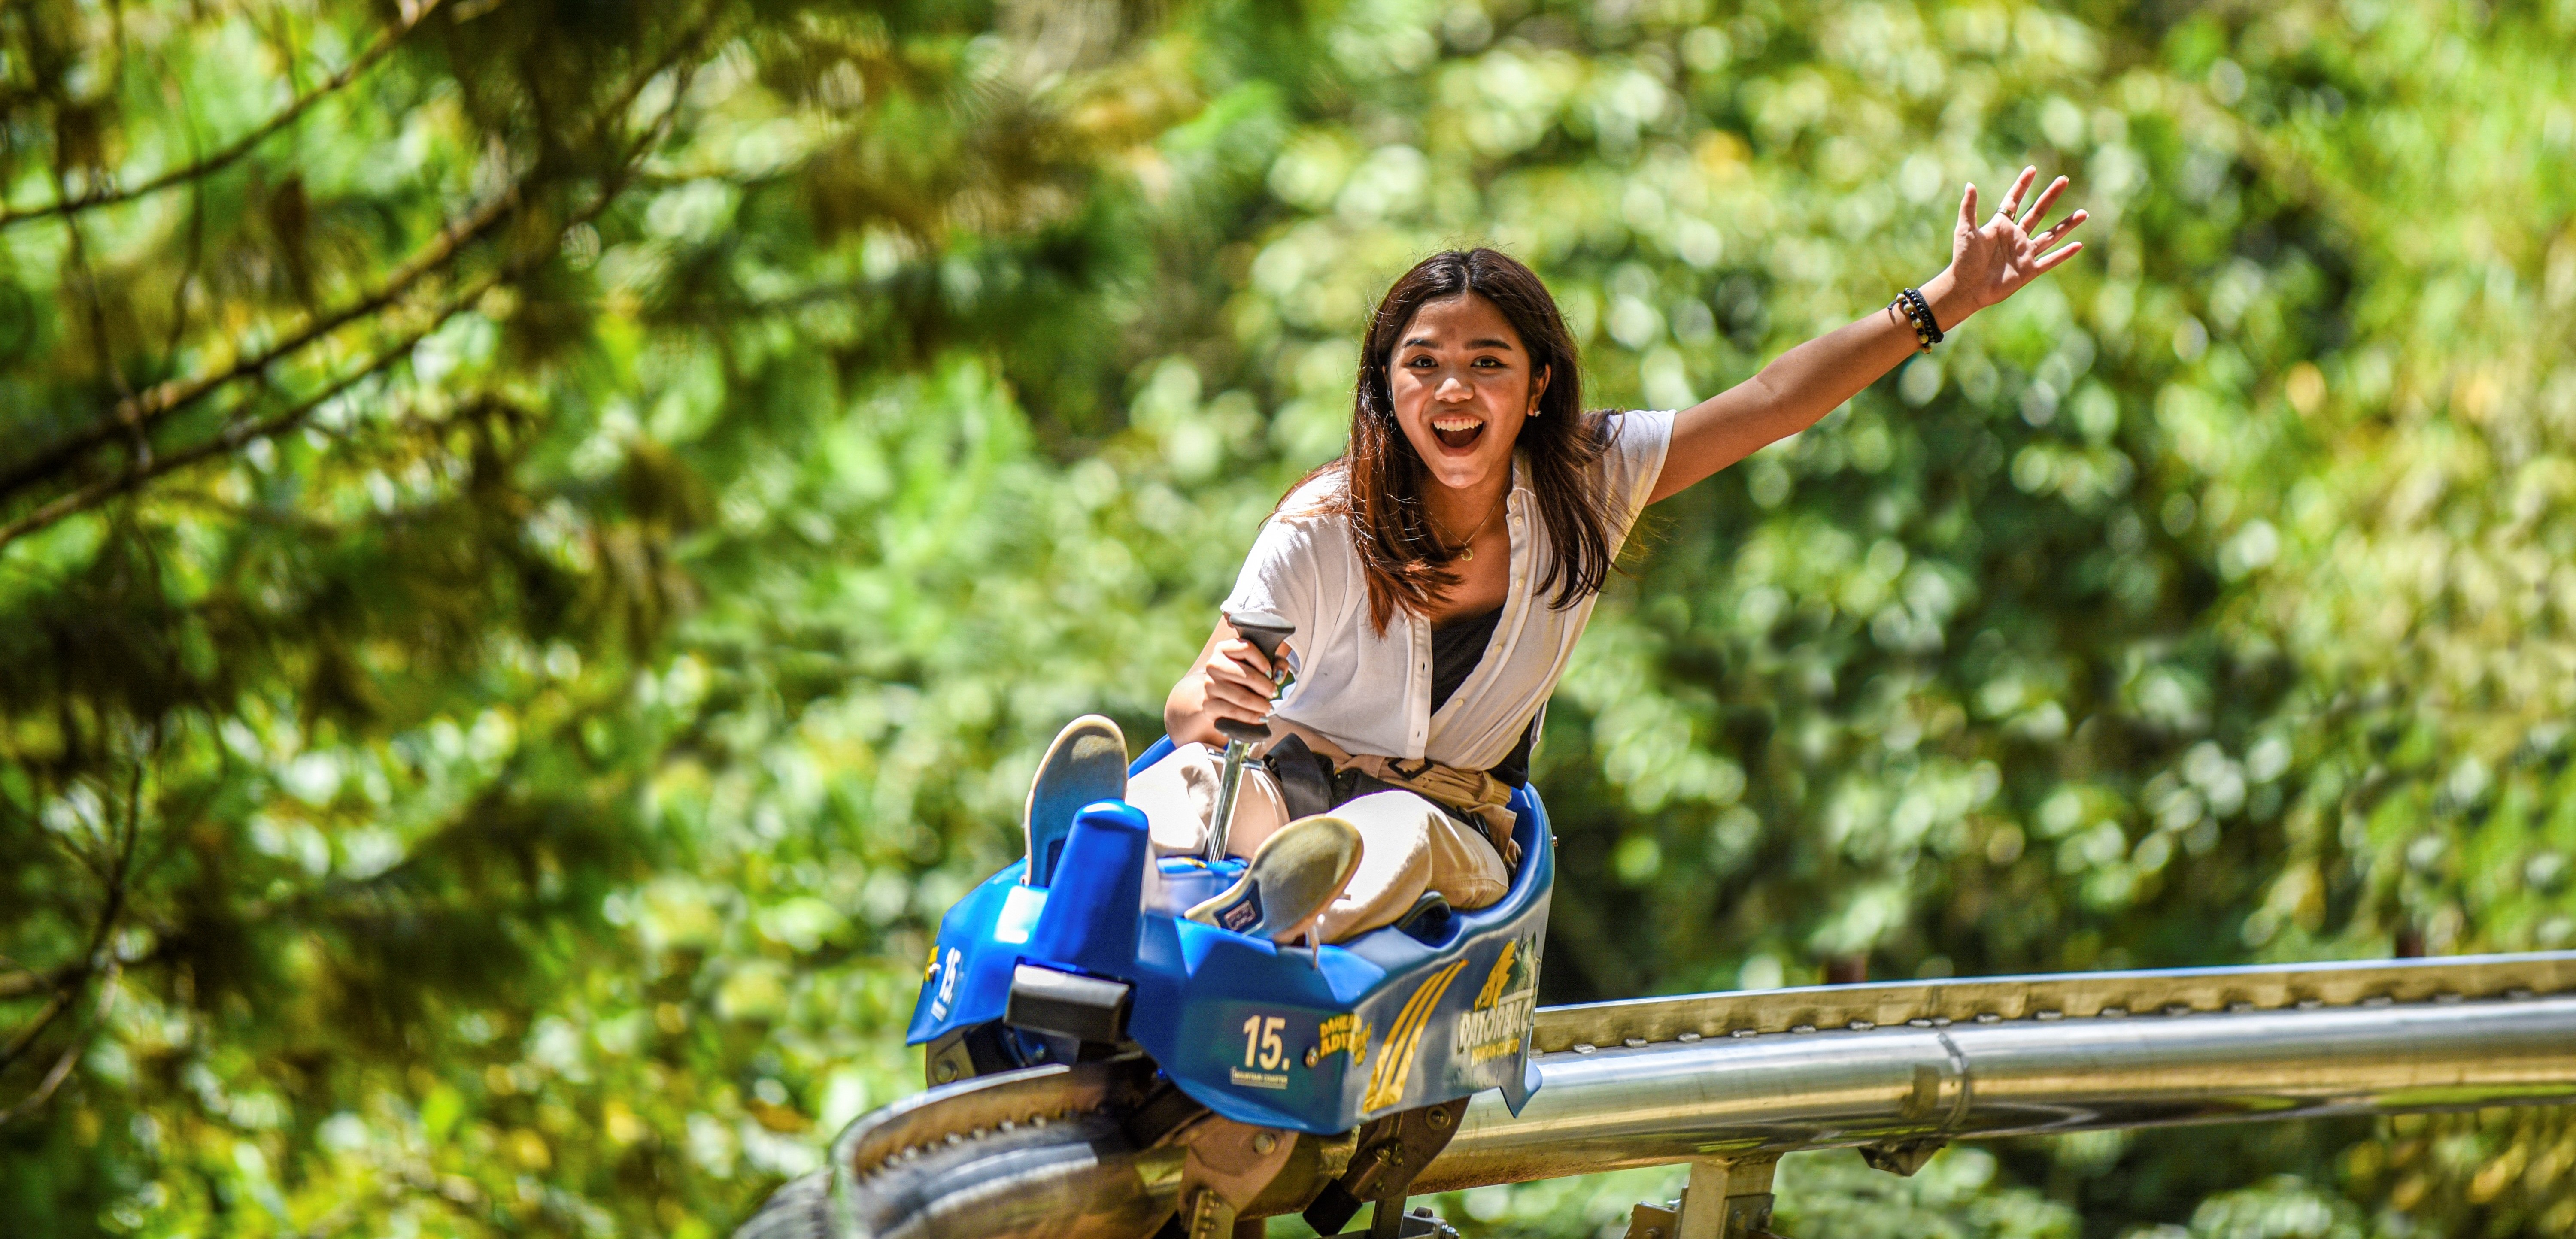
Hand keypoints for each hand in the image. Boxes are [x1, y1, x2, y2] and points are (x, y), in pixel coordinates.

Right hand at [1186, 637, 1280, 732]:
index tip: (1271, 674)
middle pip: (1247, 675)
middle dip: (1266, 687)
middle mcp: (1213, 664)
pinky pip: (1234, 711)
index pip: (1247, 649)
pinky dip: (1251, 717)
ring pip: (1242, 696)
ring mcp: (1209, 685)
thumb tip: (1278, 675)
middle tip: (1274, 694)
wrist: (1218, 696)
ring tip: (1270, 707)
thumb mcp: (1261, 663)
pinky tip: (1261, 717)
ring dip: (1261, 704)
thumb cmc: (1243, 676)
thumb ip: (1277, 662)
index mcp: (1224, 648)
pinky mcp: (1208, 704)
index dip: (1263, 662)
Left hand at [1943, 166, 2087, 318]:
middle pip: (2037, 212)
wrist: (1966, 288)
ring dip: (2067, 224)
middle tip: (2064, 179)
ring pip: (2051, 235)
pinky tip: (2079, 245)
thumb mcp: (1965, 231)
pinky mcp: (2029, 270)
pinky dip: (2064, 254)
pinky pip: (2050, 260)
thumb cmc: (1963, 260)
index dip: (2022, 185)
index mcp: (2000, 226)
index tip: (2032, 169)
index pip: (2013, 201)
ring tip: (2084, 213)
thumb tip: (1970, 184)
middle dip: (2050, 196)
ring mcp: (2024, 253)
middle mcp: (2015, 237)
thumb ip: (1969, 208)